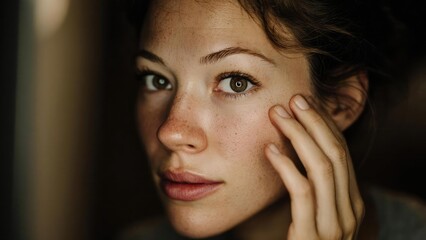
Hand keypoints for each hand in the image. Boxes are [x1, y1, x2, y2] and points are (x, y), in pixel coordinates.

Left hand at [265, 95, 364, 238]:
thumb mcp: (315, 213)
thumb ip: (313, 188)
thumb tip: (295, 149)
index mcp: (350, 202)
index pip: (342, 153)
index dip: (324, 125)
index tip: (306, 102)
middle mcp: (349, 211)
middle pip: (335, 154)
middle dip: (315, 122)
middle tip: (294, 98)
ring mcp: (334, 226)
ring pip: (322, 167)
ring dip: (300, 135)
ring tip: (278, 114)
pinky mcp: (312, 237)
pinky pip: (302, 193)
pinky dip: (287, 166)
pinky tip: (270, 149)